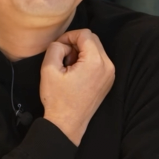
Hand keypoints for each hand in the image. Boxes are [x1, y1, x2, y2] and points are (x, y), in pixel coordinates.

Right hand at [40, 29, 114, 145]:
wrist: (67, 124)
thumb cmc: (58, 99)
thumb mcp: (48, 69)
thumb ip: (55, 48)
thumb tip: (63, 45)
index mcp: (95, 62)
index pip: (85, 34)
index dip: (68, 36)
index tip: (59, 48)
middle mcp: (108, 66)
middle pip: (93, 39)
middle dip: (76, 43)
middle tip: (63, 58)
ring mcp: (110, 74)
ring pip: (96, 49)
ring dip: (82, 52)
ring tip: (69, 67)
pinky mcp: (108, 81)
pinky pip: (99, 61)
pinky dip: (87, 61)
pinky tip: (76, 73)